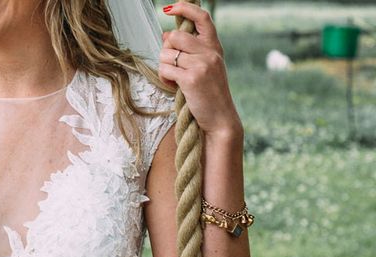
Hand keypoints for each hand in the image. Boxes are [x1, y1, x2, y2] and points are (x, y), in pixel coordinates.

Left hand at [158, 2, 242, 136]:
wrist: (220, 119)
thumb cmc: (209, 95)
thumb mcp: (205, 68)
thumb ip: (189, 52)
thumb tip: (166, 35)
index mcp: (214, 47)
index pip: (202, 17)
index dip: (185, 8)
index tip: (170, 9)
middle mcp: (210, 52)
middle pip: (175, 36)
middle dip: (166, 50)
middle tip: (170, 65)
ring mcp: (201, 65)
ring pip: (167, 54)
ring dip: (163, 67)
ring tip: (173, 80)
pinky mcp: (191, 79)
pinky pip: (165, 69)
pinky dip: (163, 78)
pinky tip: (172, 87)